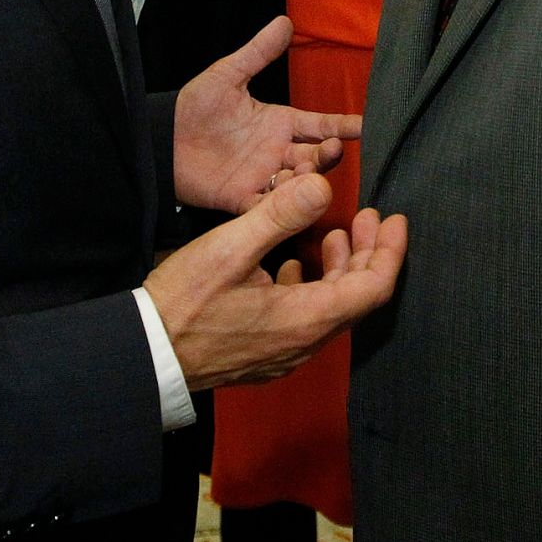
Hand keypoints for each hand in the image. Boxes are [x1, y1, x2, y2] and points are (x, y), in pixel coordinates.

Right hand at [145, 171, 407, 391]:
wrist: (147, 355)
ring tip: (333, 234)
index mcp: (305, 319)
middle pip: (356, 298)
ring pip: (331, 309)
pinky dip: (312, 287)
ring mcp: (284, 353)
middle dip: (367, 254)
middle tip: (369, 218)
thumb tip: (322, 186)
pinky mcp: (265, 354)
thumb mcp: (230, 248)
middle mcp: (303, 343)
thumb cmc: (183, 303)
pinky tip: (291, 266)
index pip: (372, 287)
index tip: (394, 219)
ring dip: (339, 269)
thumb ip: (280, 216)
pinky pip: (306, 320)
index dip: (390, 251)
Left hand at [172, 16, 360, 212]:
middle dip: (327, 154)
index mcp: (280, 123)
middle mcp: (278, 151)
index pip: (321, 125)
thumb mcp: (228, 75)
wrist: (163, 138)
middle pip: (316, 156)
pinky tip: (287, 199)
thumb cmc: (195, 106)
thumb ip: (257, 52)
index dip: (344, 126)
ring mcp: (264, 176)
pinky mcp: (244, 198)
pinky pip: (269, 205)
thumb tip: (284, 22)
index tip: (366, 126)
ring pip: (298, 183)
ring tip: (305, 171)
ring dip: (306, 179)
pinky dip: (281, 205)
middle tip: (330, 149)